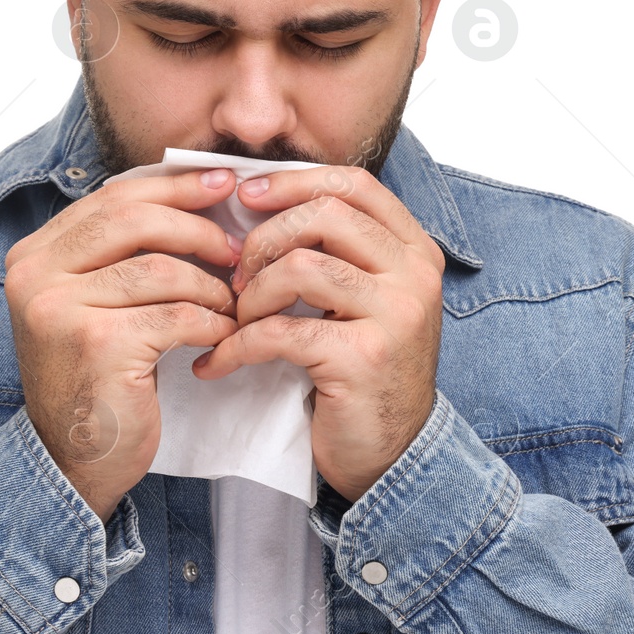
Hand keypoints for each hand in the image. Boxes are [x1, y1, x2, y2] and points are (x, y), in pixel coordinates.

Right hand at [4, 167, 242, 522]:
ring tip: (233, 303)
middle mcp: (35, 275)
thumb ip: (122, 252)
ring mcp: (61, 309)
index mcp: (34, 256)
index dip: (172, 187)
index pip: (111, 199)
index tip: (222, 183)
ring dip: (210, 286)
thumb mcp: (95, 303)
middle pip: (133, 219)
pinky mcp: (97, 344)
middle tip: (238, 247)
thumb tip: (195, 192)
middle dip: (197, 226)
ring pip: (160, 269)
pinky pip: (175, 315)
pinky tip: (222, 337)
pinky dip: (210, 323)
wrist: (74, 459)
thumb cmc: (97, 378)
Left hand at [192, 165, 445, 503]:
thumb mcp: (365, 299)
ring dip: (252, 294)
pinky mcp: (363, 358)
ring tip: (236, 321)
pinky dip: (237, 345)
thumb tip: (259, 198)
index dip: (294, 181)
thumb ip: (337, 250)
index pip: (355, 185)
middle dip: (264, 239)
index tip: (246, 196)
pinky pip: (280, 331)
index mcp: (416, 251)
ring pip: (301, 266)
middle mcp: (415, 276)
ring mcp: (395, 316)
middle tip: (237, 276)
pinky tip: (217, 362)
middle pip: (325, 215)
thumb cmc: (364, 371)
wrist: (392, 453)